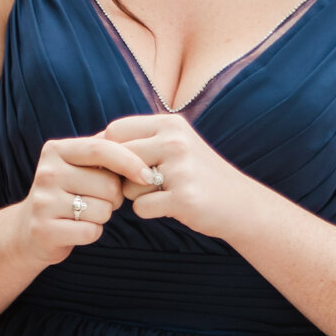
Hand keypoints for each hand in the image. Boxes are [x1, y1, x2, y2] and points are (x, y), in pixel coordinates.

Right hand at [16, 133, 151, 265]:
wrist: (30, 229)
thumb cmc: (68, 192)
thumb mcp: (79, 166)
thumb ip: (105, 152)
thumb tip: (144, 145)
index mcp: (57, 150)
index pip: (101, 149)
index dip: (130, 161)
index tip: (148, 176)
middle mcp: (47, 172)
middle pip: (108, 185)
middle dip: (115, 197)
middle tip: (99, 200)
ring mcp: (43, 201)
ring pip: (102, 210)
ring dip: (103, 216)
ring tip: (85, 213)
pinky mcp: (44, 230)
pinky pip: (91, 231)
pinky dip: (93, 233)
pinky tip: (77, 229)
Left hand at [103, 112, 259, 241]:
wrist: (242, 205)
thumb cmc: (199, 175)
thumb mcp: (176, 145)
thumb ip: (141, 141)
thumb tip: (93, 144)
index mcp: (171, 123)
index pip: (116, 130)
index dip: (108, 151)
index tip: (116, 167)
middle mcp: (176, 141)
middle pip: (117, 157)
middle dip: (119, 176)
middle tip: (138, 186)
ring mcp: (181, 169)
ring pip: (126, 185)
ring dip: (136, 196)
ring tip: (163, 194)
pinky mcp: (184, 197)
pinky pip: (141, 208)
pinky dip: (150, 212)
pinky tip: (171, 207)